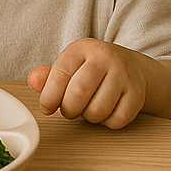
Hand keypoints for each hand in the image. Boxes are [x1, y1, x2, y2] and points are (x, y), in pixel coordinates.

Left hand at [27, 38, 148, 128]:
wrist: (132, 66)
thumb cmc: (91, 69)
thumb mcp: (69, 65)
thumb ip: (48, 75)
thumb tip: (33, 81)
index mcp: (81, 48)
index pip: (60, 73)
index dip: (49, 96)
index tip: (45, 108)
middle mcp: (104, 58)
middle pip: (79, 93)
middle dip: (68, 109)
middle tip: (67, 111)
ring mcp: (124, 75)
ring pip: (98, 109)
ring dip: (88, 117)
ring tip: (87, 109)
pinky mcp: (138, 94)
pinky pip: (117, 119)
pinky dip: (107, 122)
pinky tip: (105, 112)